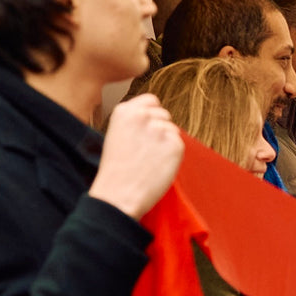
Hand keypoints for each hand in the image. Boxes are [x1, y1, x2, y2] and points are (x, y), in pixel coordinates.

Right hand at [90, 94, 183, 219]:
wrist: (118, 195)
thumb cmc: (116, 170)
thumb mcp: (117, 135)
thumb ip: (135, 123)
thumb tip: (155, 119)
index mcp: (125, 111)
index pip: (151, 101)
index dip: (152, 115)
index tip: (147, 129)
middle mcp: (143, 115)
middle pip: (164, 115)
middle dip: (160, 129)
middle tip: (147, 150)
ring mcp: (160, 129)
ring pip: (173, 130)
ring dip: (166, 143)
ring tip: (150, 159)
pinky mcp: (175, 145)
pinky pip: (180, 144)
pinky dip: (173, 155)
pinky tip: (158, 165)